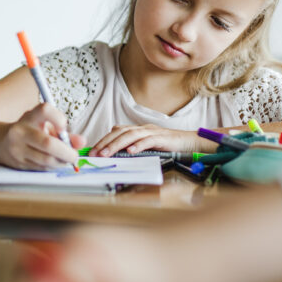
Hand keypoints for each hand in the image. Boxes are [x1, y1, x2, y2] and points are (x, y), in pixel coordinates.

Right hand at [0, 103, 86, 170]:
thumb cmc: (29, 131)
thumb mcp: (44, 126)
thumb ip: (64, 134)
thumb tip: (82, 142)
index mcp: (29, 117)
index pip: (44, 110)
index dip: (58, 119)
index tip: (64, 127)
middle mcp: (21, 131)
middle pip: (48, 143)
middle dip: (66, 152)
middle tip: (74, 156)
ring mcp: (18, 148)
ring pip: (46, 159)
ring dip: (61, 162)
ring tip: (65, 159)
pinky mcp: (18, 163)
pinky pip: (41, 167)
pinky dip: (52, 167)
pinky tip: (54, 162)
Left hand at [90, 125, 205, 156]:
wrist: (188, 142)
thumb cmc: (167, 146)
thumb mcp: (146, 145)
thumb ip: (133, 145)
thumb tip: (115, 151)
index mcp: (138, 129)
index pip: (116, 132)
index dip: (104, 140)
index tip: (93, 151)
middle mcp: (143, 128)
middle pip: (120, 132)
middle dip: (105, 143)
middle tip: (95, 153)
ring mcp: (152, 132)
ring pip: (131, 136)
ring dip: (117, 145)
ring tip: (106, 154)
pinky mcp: (162, 138)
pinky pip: (148, 141)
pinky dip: (138, 145)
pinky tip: (130, 151)